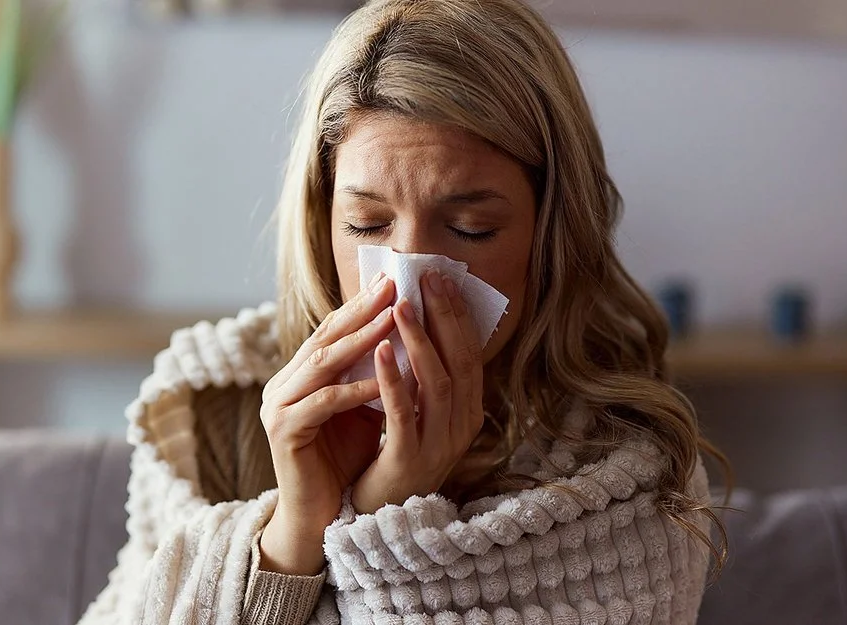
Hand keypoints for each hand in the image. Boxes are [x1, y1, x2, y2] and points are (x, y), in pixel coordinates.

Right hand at [259, 272, 394, 573]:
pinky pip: (325, 402)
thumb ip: (373, 374)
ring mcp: (279, 406)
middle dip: (362, 310)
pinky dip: (356, 388)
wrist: (320, 515)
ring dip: (361, 339)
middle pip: (326, 338)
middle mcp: (283, 384)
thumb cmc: (346, 459)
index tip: (392, 280)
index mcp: (299, 375)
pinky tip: (385, 378)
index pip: (332, 331)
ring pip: (323, 363)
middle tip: (393, 284)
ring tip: (393, 317)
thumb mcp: (364, 407)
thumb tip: (410, 334)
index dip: (361, 304)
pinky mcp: (284, 431)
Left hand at [351, 271, 484, 513]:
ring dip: (418, 340)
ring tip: (401, 306)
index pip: (469, 355)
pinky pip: (404, 412)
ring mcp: (440, 444)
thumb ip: (424, 376)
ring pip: (436, 382)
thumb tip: (417, 319)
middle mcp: (462, 427)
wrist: (377, 516)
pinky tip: (379, 351)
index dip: (457, 316)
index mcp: (468, 412)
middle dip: (444, 317)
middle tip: (427, 278)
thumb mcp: (419, 414)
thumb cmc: (394, 456)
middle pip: (459, 362)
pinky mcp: (410, 459)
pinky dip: (393, 379)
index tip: (440, 279)